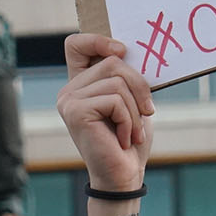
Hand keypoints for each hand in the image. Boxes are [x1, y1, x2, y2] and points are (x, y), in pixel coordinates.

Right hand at [57, 33, 151, 191]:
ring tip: (133, 131)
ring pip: (117, 81)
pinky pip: (115, 100)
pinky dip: (129, 119)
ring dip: (135, 108)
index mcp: (81, 84)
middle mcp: (69, 90)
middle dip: (139, 86)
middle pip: (112, 61)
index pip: (75, 44)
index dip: (98, 40)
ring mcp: (69, 101)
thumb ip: (124, 77)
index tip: (122, 52)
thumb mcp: (132, 101)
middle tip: (146, 112)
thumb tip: (127, 51)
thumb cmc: (130, 140)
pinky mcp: (75, 112)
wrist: (123, 176)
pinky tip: (124, 138)